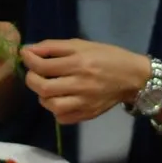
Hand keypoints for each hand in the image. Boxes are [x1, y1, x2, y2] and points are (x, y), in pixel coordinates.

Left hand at [22, 39, 151, 125]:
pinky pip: (62, 118)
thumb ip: (54, 47)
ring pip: (51, 105)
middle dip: (32, 79)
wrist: (134, 77)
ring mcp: (84, 102)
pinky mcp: (88, 114)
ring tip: (49, 88)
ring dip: (43, 96)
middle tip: (36, 74)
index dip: (28, 60)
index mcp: (79, 63)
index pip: (42, 66)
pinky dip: (56, 110)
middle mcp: (81, 84)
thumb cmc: (108, 57)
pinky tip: (62, 100)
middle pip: (43, 87)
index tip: (27, 56)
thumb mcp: (83, 45)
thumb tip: (28, 50)